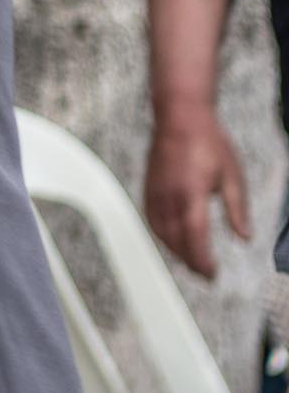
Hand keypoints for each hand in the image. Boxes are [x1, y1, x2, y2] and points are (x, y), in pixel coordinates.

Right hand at [146, 105, 250, 277]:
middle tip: (206, 275)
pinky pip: (151, 218)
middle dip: (190, 261)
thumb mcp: (233, 175)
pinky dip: (162, 235)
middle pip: (176, 239)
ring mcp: (155, 190)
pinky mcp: (149, 186)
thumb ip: (237, 210)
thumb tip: (244, 237)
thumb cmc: (209, 142)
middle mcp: (169, 195)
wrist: (179, 116)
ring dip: (176, 251)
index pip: (194, 236)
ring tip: (192, 262)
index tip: (212, 273)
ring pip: (161, 231)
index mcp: (192, 192)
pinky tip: (173, 240)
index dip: (202, 259)